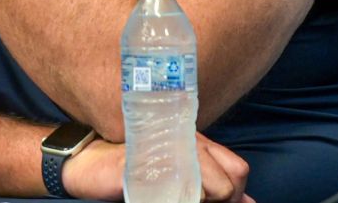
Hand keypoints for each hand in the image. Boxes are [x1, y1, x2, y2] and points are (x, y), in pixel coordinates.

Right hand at [62, 134, 252, 202]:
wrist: (89, 159)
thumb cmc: (135, 166)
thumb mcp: (180, 173)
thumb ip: (213, 183)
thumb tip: (248, 201)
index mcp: (195, 140)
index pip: (238, 169)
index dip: (236, 195)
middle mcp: (185, 142)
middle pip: (229, 183)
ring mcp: (166, 152)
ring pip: (208, 191)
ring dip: (196, 201)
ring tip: (175, 197)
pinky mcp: (144, 167)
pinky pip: (176, 194)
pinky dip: (173, 200)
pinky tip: (158, 196)